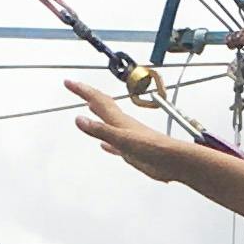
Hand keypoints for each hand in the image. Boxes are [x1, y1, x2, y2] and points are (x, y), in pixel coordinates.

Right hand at [67, 76, 189, 180]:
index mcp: (119, 121)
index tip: (69, 83)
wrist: (174, 161)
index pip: (97, 100)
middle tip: (76, 88)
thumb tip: (80, 120)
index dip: (82, 91)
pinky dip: (107, 142)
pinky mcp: (132, 151)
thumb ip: (101, 130)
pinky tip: (104, 145)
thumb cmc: (154, 149)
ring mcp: (128, 138)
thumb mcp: (123, 140)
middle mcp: (122, 126)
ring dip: (97, 115)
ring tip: (88, 108)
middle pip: (102, 106)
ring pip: (109, 123)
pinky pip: (115, 144)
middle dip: (88, 96)